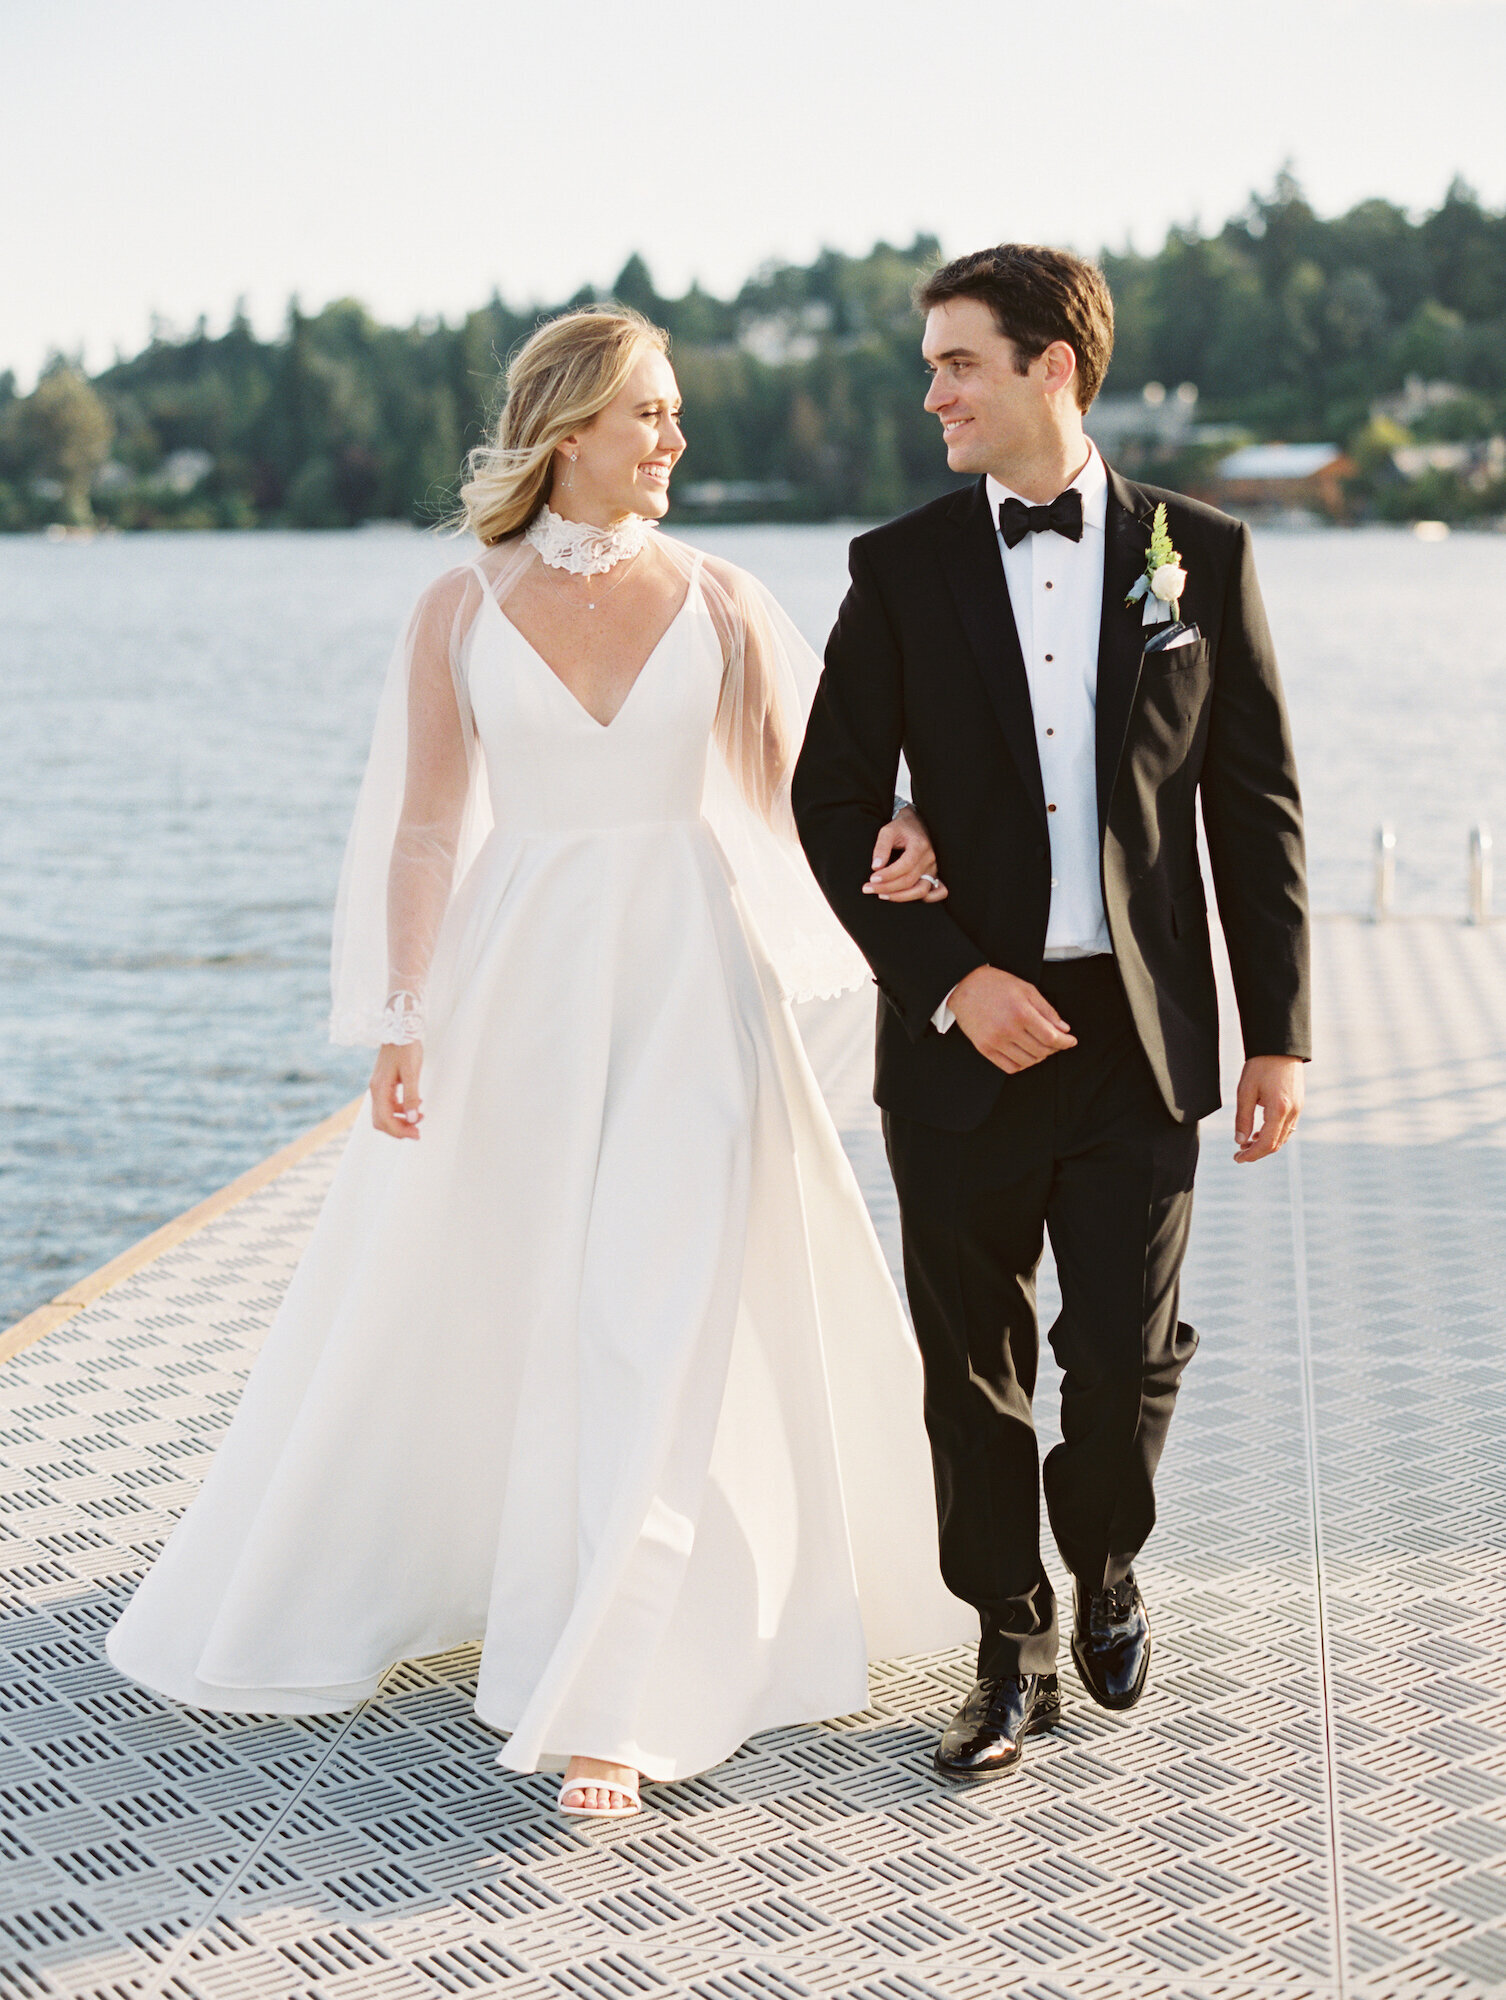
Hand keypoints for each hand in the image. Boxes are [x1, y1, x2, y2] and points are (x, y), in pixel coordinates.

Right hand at [370, 1043, 423, 1138]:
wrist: (401, 1027)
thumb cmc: (406, 1047)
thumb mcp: (412, 1072)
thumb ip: (411, 1097)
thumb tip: (413, 1119)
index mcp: (379, 1088)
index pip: (384, 1120)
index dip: (399, 1131)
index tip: (417, 1134)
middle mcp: (376, 1090)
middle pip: (381, 1120)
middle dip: (399, 1129)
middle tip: (418, 1132)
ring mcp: (379, 1087)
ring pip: (385, 1114)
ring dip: (401, 1120)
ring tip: (420, 1117)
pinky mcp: (385, 1083)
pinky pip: (390, 1104)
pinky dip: (401, 1109)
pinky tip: (416, 1104)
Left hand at [862, 804, 947, 902]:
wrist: (918, 823)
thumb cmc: (902, 827)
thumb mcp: (888, 831)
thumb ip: (881, 847)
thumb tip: (876, 867)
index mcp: (920, 846)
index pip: (905, 866)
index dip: (887, 876)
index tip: (871, 879)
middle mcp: (930, 858)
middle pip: (909, 880)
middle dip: (887, 888)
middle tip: (868, 889)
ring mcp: (934, 868)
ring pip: (921, 890)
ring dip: (900, 897)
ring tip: (882, 895)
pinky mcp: (934, 875)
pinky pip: (937, 892)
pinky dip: (925, 899)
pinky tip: (905, 897)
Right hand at [948, 965, 1076, 1073]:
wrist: (963, 985)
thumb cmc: (995, 984)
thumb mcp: (1026, 989)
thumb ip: (1047, 1010)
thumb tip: (1063, 1029)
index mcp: (1021, 1013)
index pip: (1051, 1037)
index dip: (1065, 1042)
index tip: (1070, 1041)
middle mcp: (1008, 1030)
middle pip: (1041, 1051)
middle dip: (1054, 1048)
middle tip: (1056, 1042)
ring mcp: (995, 1041)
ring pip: (1027, 1062)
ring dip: (1039, 1057)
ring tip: (1040, 1047)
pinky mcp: (984, 1048)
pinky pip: (1010, 1067)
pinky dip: (1023, 1064)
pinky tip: (1025, 1054)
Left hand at [1233, 1055, 1303, 1162]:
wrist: (1279, 1046)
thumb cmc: (1260, 1065)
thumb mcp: (1245, 1091)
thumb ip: (1243, 1118)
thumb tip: (1240, 1141)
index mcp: (1279, 1109)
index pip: (1267, 1143)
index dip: (1252, 1155)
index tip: (1237, 1158)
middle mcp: (1292, 1111)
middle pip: (1276, 1143)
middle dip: (1258, 1152)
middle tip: (1239, 1153)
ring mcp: (1298, 1108)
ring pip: (1283, 1136)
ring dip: (1266, 1144)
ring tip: (1247, 1144)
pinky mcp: (1298, 1103)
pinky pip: (1288, 1126)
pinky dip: (1274, 1133)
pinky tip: (1260, 1132)